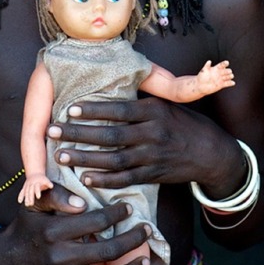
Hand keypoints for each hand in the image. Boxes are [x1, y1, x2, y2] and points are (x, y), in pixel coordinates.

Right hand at [4, 184, 150, 264]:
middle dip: (131, 239)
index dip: (116, 214)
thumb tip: (82, 202)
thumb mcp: (34, 202)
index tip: (128, 208)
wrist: (8, 257)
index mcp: (55, 232)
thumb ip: (56, 195)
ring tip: (145, 261)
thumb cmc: (27, 225)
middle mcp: (61, 258)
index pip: (95, 221)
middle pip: (106, 251)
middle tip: (145, 229)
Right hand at [17, 173, 53, 205]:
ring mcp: (27, 185)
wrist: (35, 173)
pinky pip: (21, 192)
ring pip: (26, 192)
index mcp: (36, 182)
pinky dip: (20, 196)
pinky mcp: (24, 187)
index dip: (37, 192)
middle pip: (30, 191)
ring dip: (26, 198)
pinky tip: (20, 201)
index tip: (38, 197)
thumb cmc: (41, 179)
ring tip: (27, 204)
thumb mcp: (45, 180)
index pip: (36, 187)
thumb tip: (51, 186)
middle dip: (30, 197)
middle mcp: (31, 184)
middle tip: (31, 204)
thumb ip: (48, 183)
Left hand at [46, 97, 229, 188]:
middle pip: (110, 135)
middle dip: (79, 134)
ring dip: (85, 158)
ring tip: (61, 154)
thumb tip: (107, 85)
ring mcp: (153, 156)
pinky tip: (85, 176)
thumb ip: (139, 99)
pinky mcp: (154, 175)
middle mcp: (153, 133)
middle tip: (52, 131)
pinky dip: (105, 179)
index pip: (119, 109)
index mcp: (154, 110)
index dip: (94, 110)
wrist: (211, 152)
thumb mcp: (164, 104)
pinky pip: (125, 179)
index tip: (70, 109)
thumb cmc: (182, 123)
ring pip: (114, 159)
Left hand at [197, 59, 234, 93]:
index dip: (224, 63)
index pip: (221, 65)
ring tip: (230, 76)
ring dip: (230, 76)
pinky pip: (228, 83)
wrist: (200, 86)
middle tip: (228, 71)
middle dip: (228, 71)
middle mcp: (219, 73)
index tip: (227, 62)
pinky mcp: (222, 85)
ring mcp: (221, 79)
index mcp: (216, 69)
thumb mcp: (203, 71)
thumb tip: (209, 61)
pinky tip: (232, 82)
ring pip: (228, 76)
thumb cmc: (201, 77)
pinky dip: (231, 83)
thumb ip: (206, 66)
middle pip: (226, 71)